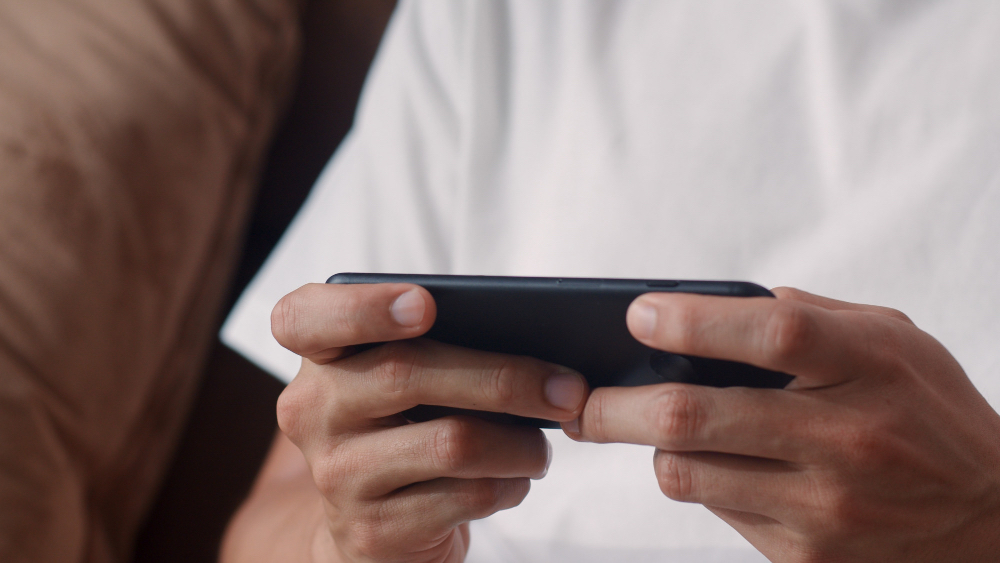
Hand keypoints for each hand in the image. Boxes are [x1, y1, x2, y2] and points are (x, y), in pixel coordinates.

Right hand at [272, 283, 586, 562]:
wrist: (374, 526)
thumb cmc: (405, 427)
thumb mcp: (402, 380)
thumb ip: (434, 347)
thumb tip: (535, 340)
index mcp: (316, 358)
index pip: (304, 318)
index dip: (364, 307)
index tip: (426, 304)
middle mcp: (312, 412)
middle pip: (407, 374)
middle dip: (504, 377)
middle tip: (569, 387)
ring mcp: (337, 475)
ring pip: (450, 441)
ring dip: (519, 443)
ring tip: (544, 443)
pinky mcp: (372, 530)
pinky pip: (463, 497)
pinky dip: (508, 484)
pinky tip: (516, 478)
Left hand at [566, 287, 999, 561]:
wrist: (985, 522)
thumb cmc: (928, 413)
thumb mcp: (893, 341)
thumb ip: (811, 317)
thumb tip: (714, 308)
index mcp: (869, 367)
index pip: (769, 334)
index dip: (690, 321)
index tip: (637, 315)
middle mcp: (846, 440)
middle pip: (694, 417)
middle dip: (615, 406)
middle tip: (580, 398)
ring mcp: (824, 508)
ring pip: (685, 474)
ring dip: (651, 447)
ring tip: (649, 427)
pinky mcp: (806, 556)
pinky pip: (715, 511)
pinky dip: (697, 481)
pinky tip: (712, 464)